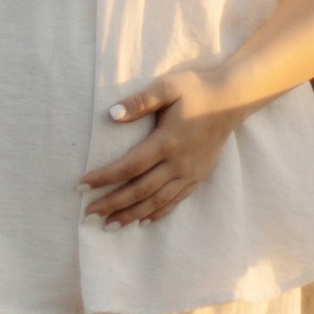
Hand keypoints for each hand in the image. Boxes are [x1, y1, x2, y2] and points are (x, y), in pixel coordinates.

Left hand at [80, 70, 240, 230]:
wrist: (231, 100)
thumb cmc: (195, 89)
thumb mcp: (167, 87)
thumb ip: (140, 101)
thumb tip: (112, 114)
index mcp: (166, 141)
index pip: (129, 166)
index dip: (104, 178)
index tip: (82, 186)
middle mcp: (177, 163)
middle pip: (140, 190)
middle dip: (112, 204)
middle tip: (89, 215)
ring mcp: (189, 173)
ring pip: (156, 201)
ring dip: (132, 214)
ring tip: (110, 226)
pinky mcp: (198, 176)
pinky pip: (175, 200)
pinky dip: (158, 213)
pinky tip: (143, 221)